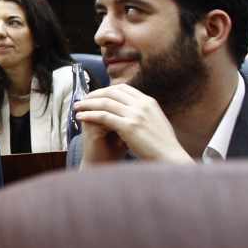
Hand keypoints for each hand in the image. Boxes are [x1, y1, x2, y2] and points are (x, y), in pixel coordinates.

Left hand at [72, 83, 192, 163]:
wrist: (170, 158)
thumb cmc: (162, 145)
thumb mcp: (155, 121)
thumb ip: (143, 112)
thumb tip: (130, 108)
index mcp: (148, 102)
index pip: (123, 88)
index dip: (105, 90)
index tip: (95, 95)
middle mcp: (142, 105)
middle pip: (111, 92)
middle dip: (94, 94)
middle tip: (82, 100)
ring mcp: (136, 115)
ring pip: (105, 103)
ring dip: (88, 104)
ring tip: (77, 107)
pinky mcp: (129, 126)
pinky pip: (103, 116)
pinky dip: (90, 115)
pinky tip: (80, 117)